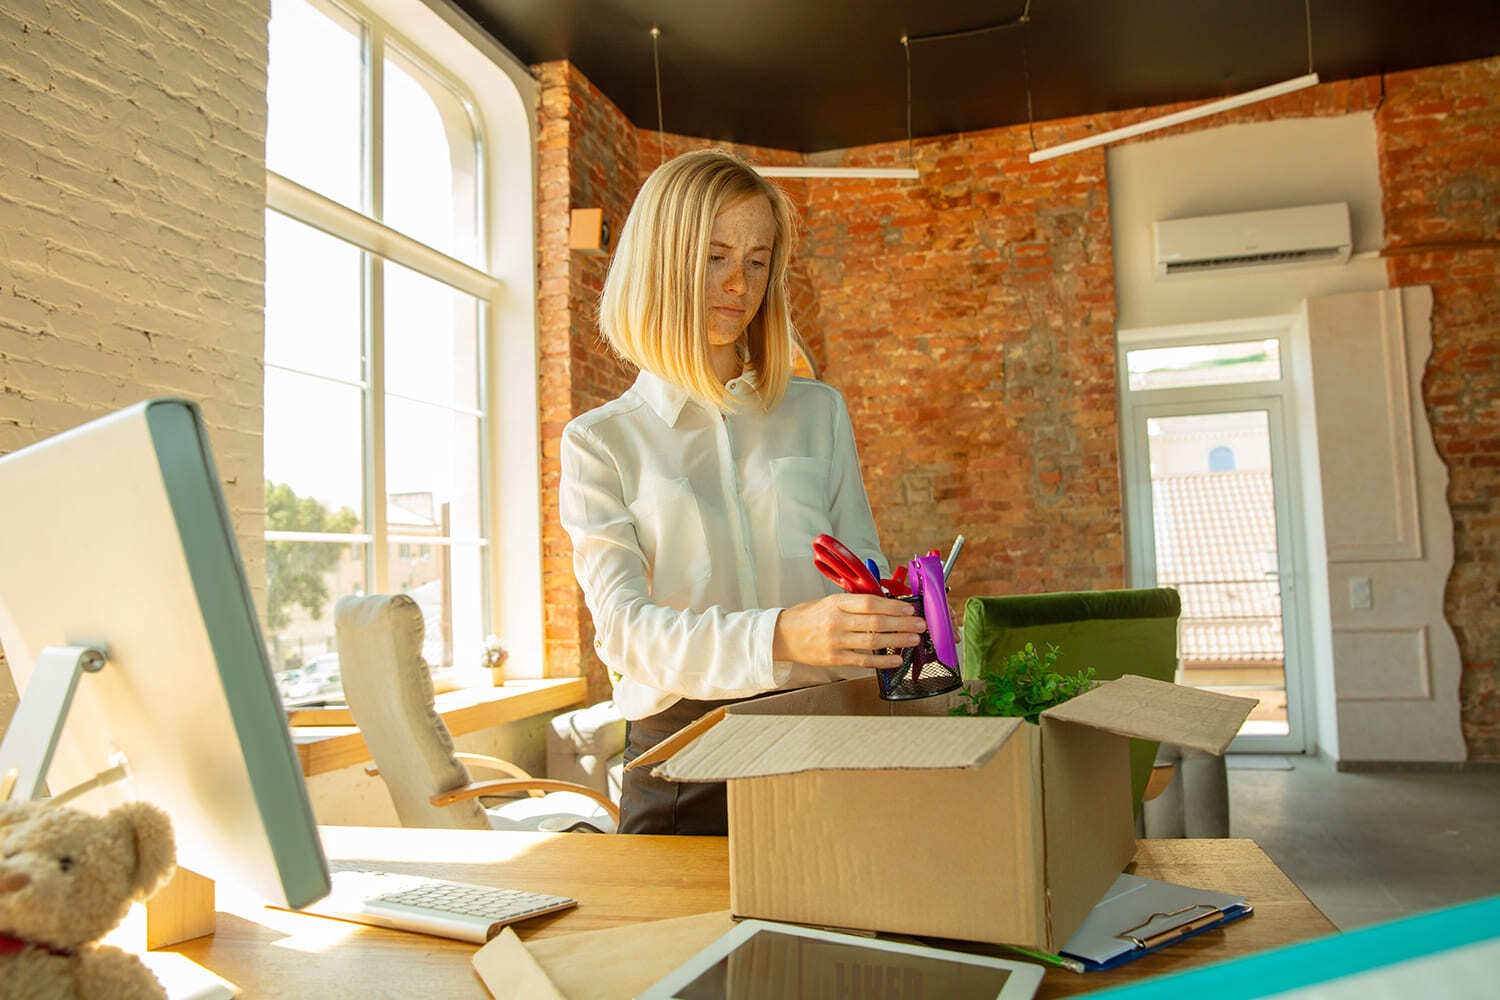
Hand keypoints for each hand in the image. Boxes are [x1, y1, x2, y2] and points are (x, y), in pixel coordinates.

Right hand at [772, 593, 926, 668]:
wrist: (783, 636)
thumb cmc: (808, 617)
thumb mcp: (829, 602)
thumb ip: (854, 604)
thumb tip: (886, 605)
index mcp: (836, 603)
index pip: (870, 603)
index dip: (893, 607)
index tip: (909, 609)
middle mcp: (836, 621)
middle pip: (876, 622)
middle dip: (902, 624)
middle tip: (919, 624)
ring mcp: (835, 641)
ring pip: (873, 641)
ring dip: (897, 641)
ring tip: (913, 639)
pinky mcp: (835, 658)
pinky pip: (863, 661)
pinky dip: (882, 661)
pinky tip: (896, 659)